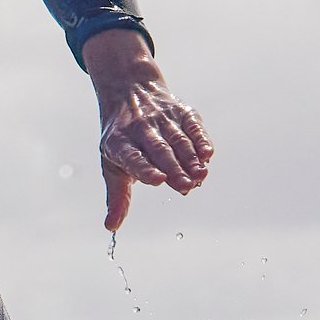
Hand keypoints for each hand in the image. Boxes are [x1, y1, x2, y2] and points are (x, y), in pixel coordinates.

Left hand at [81, 30, 212, 231]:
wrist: (128, 92)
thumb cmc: (121, 141)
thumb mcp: (112, 166)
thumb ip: (117, 198)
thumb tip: (111, 227)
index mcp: (119, 143)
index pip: (132, 158)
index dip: (144, 169)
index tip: (158, 181)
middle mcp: (140, 129)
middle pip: (159, 151)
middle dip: (174, 169)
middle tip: (187, 187)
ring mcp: (161, 118)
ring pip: (178, 140)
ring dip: (190, 158)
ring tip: (200, 176)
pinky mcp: (180, 112)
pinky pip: (192, 126)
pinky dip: (200, 140)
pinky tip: (207, 155)